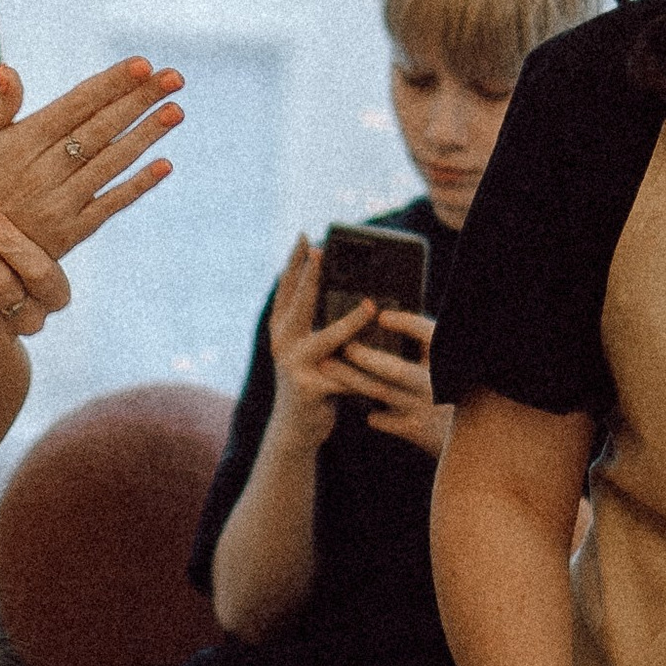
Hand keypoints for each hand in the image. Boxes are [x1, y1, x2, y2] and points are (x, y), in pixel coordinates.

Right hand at [0, 58, 182, 266]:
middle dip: (140, 100)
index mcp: (23, 142)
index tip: (142, 64)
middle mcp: (45, 170)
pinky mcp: (70, 233)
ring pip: (111, 163)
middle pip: (101, 128)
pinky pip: (110, 205)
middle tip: (174, 76)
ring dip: (146, 136)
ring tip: (176, 110)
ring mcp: (60, 203)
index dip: (111, 84)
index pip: (77, 104)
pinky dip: (138, 186)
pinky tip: (165, 166)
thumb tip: (11, 69)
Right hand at [262, 236, 388, 454]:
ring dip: (349, 323)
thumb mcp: (309, 351)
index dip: (294, 262)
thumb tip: (356, 296)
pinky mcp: (309, 389)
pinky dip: (366, 374)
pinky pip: (345, 377)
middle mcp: (283, 344)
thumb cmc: (312, 382)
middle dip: (310, 277)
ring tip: (369, 307)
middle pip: (298, 304)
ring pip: (325, 339)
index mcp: (282, 330)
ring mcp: (293, 366)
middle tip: (322, 252)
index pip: (286, 289)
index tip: (304, 236)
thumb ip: (319, 326)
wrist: (295, 429)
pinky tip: (383, 370)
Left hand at [336, 304, 448, 458]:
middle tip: (343, 344)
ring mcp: (425, 410)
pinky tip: (358, 402)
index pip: (428, 336)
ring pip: (382, 392)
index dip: (406, 324)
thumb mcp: (448, 364)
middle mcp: (437, 385)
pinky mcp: (418, 431)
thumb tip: (386, 319)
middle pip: (396, 370)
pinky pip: (384, 418)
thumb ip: (426, 343)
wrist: (479, 439)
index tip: (381, 316)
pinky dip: (370, 409)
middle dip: (366, 357)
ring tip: (328, 365)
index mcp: (448, 361)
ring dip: (352, 378)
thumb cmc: (459, 392)